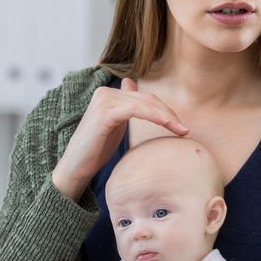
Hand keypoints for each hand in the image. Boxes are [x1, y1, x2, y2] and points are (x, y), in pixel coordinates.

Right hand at [51, 78, 187, 199]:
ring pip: (144, 103)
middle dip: (168, 113)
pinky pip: (135, 109)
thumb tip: (137, 92)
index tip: (179, 126)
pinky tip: (165, 125)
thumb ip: (128, 109)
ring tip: (180, 130)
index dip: (164, 110)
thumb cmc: (96, 150)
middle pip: (146, 99)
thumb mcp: (116, 126)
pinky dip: (153, 115)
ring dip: (165, 116)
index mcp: (109, 94)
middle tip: (184, 129)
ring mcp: (103, 101)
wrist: (76, 167)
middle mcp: (105, 92)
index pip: (144, 97)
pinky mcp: (104, 113)